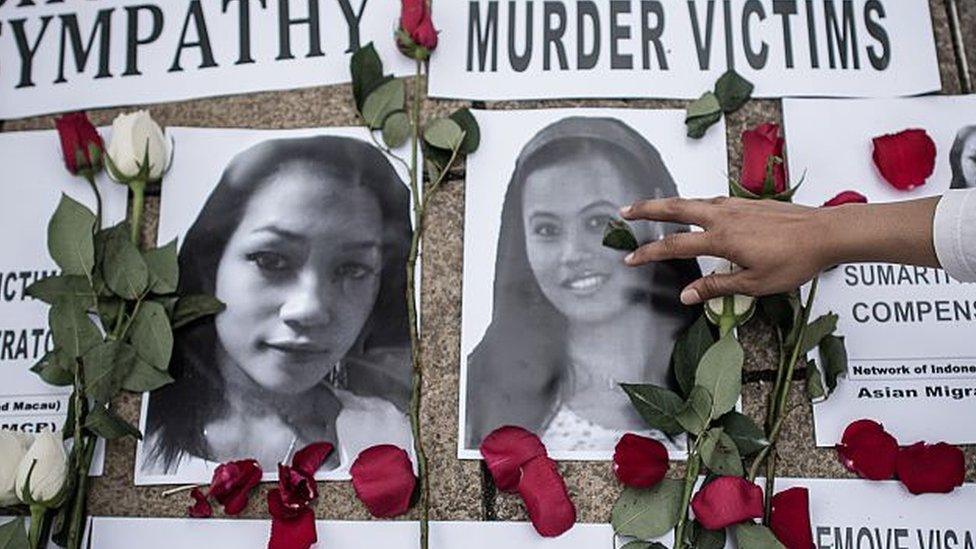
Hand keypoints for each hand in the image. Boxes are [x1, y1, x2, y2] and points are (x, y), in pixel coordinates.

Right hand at [620, 197, 832, 304]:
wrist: (825, 233)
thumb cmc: (795, 260)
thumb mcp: (754, 283)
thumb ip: (717, 287)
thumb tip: (687, 295)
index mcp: (722, 239)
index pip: (674, 246)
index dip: (649, 253)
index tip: (630, 259)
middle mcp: (723, 217)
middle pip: (675, 208)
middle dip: (647, 209)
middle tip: (625, 211)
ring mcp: (735, 206)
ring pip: (692, 200)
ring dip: (668, 204)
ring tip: (653, 208)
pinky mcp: (746, 203)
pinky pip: (710, 201)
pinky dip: (693, 203)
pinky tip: (695, 209)